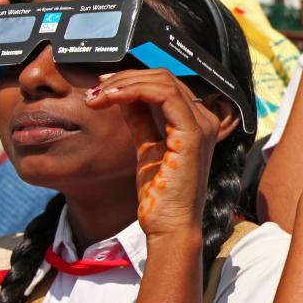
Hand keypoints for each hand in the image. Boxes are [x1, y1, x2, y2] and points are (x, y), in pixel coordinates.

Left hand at [85, 70, 230, 238]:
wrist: (169, 225)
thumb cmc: (160, 194)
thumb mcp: (147, 146)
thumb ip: (140, 119)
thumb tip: (122, 94)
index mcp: (197, 122)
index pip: (166, 85)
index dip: (132, 79)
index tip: (103, 87)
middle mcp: (205, 119)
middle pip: (164, 77)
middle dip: (125, 78)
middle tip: (96, 90)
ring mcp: (202, 125)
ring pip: (163, 81)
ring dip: (125, 83)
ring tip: (99, 95)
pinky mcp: (192, 134)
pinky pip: (164, 96)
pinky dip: (134, 91)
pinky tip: (111, 99)